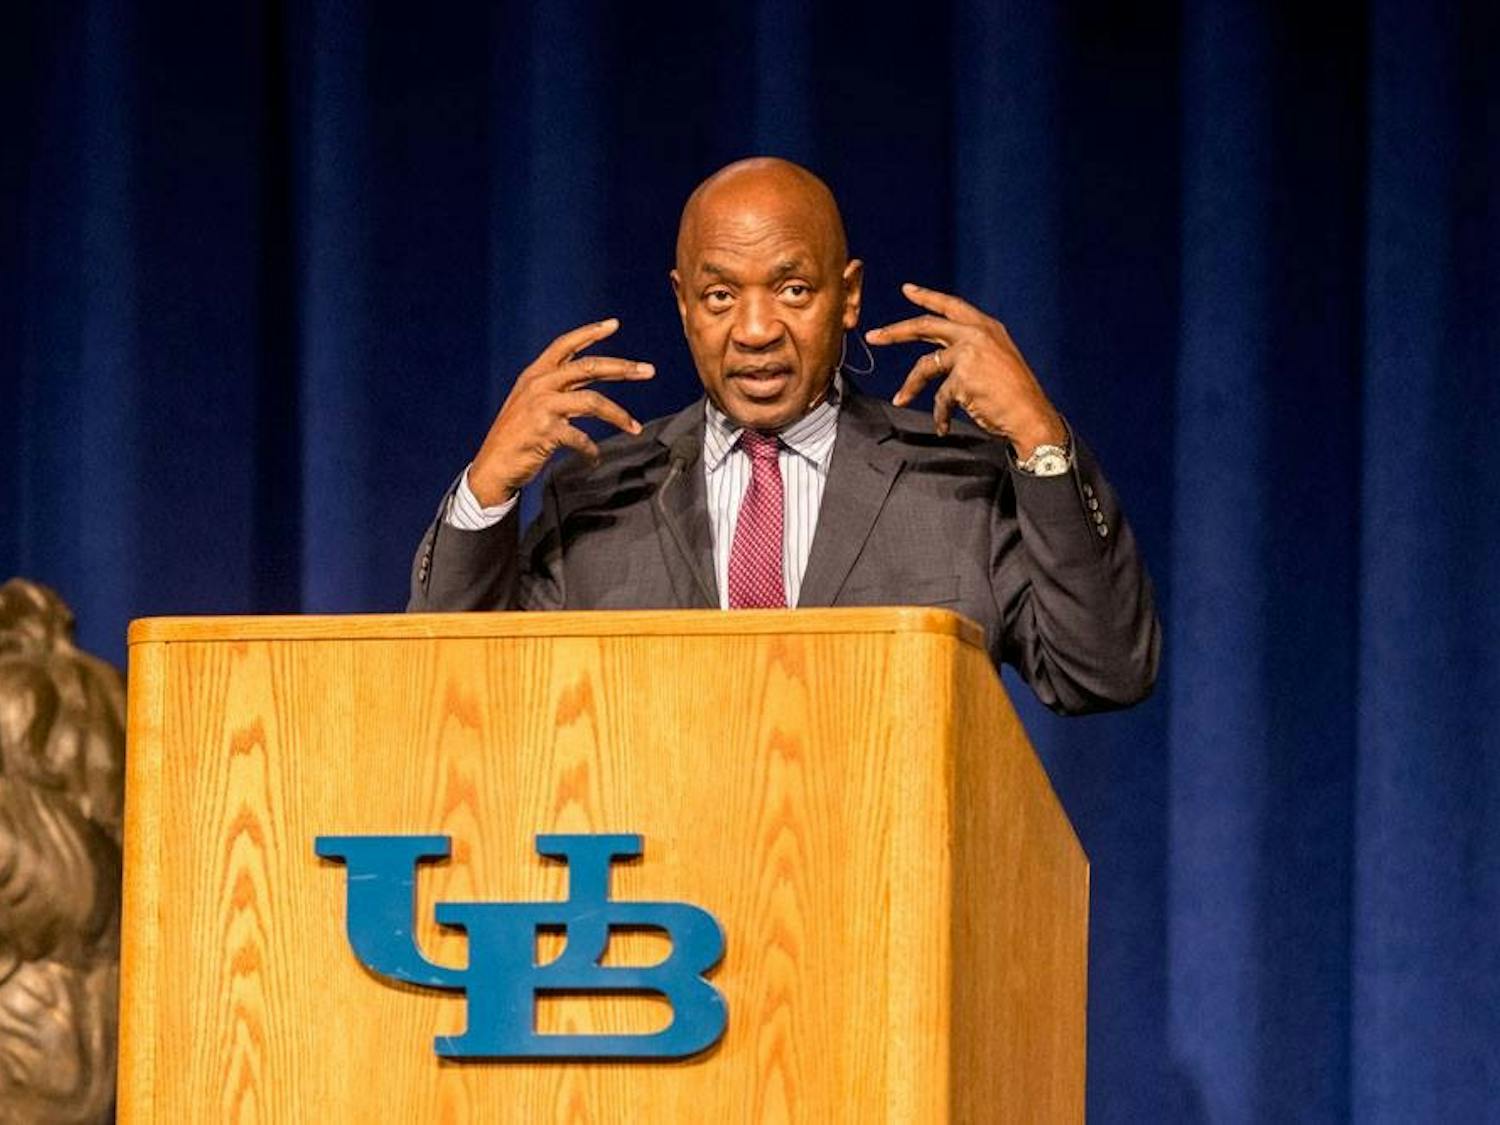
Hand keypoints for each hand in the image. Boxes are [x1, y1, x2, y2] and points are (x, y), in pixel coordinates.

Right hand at [468, 318, 655, 505]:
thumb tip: (596, 385)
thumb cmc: (518, 434)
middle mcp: (539, 385)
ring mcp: (542, 406)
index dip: (589, 332)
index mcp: (535, 374)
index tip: (614, 324)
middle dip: (622, 367)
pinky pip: (581, 438)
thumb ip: (562, 390)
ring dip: (619, 415)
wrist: (494, 464)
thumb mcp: (534, 402)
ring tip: (635, 428)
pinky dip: (592, 450)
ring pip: (592, 401)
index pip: (564, 345)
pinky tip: (594, 459)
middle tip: (649, 370)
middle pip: (589, 367)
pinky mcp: (545, 431)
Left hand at [864, 283, 1064, 456]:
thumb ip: (971, 350)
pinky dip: (940, 414)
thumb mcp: (997, 359)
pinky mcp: (963, 378)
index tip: (907, 289)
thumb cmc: (1014, 394)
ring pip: (925, 366)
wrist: (1031, 416)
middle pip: (926, 325)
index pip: (951, 306)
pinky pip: (940, 398)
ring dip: (910, 385)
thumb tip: (941, 355)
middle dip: (896, 332)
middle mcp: (977, 334)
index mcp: (987, 327)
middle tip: (874, 336)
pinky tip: (942, 426)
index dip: (927, 297)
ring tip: (900, 399)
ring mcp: (969, 354)